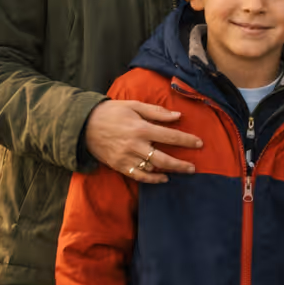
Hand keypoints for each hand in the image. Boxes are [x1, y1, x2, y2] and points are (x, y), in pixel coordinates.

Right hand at [84, 100, 202, 182]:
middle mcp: (135, 145)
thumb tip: (178, 116)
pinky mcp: (118, 165)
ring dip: (169, 171)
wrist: (84, 125)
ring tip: (182, 171)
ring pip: (152, 169)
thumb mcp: (134, 105)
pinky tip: (163, 178)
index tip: (199, 143)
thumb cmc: (112, 112)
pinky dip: (152, 179)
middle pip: (163, 158)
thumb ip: (157, 112)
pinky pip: (138, 176)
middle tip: (194, 167)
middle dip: (181, 164)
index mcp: (141, 128)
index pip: (169, 136)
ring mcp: (126, 157)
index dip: (186, 140)